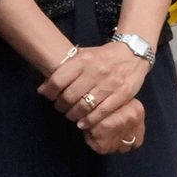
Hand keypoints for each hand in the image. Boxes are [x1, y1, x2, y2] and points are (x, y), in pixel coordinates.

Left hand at [42, 38, 152, 153]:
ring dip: (74, 115)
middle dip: (61, 106)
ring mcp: (110, 84)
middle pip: (70, 96)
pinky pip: (102, 112)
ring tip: (71, 116)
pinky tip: (83, 123)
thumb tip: (44, 86)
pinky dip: (90, 121)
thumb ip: (66, 68)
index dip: (49, 92)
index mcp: (84, 60)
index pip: (58, 80)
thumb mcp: (84, 55)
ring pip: (85, 106)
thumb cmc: (103, 56)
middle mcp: (96, 71)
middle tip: (61, 108)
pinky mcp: (122, 94)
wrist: (132, 53)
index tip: (48, 96)